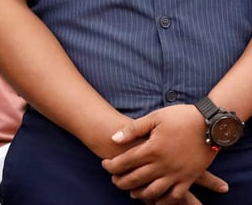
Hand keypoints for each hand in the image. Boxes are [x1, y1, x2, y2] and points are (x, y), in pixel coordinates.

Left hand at [101, 106, 227, 201]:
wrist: (210, 124)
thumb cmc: (180, 117)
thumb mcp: (154, 118)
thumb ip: (133, 129)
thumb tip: (113, 138)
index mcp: (152, 148)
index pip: (125, 162)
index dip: (111, 165)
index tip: (104, 165)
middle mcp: (163, 164)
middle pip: (135, 179)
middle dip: (121, 181)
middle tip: (114, 180)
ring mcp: (177, 173)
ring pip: (153, 191)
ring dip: (140, 193)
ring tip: (132, 192)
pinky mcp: (190, 178)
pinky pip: (176, 196)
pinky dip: (164, 201)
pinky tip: (156, 200)